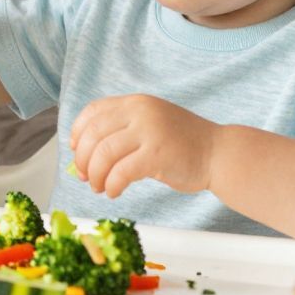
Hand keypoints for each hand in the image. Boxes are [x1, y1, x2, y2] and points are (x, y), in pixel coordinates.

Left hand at [69, 95, 225, 199]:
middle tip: (85, 177)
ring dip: (95, 175)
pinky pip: (121, 172)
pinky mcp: (157, 154)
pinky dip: (111, 185)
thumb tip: (85, 157)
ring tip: (99, 187)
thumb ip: (122, 133)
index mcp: (136, 102)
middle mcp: (140, 111)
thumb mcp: (150, 125)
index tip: (75, 150)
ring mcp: (149, 131)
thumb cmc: (183, 144)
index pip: (93, 111)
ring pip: (103, 154)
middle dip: (83, 159)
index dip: (77, 132)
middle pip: (93, 134)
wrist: (219, 153)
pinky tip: (113, 192)